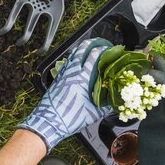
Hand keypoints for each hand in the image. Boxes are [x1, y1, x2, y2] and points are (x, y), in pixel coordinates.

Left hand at [18, 38, 112, 152]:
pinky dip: (72, 58)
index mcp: (82, 79)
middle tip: (99, 42)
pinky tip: (75, 61)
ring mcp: (63, 74)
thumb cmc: (70, 118)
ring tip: (88, 48)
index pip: (93, 57)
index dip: (102, 49)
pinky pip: (66, 63)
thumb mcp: (93, 114)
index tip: (109, 48)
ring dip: (81, 49)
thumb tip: (115, 102)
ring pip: (72, 55)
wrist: (48, 121)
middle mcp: (71, 73)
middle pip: (81, 50)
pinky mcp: (57, 79)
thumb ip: (106, 106)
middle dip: (91, 43)